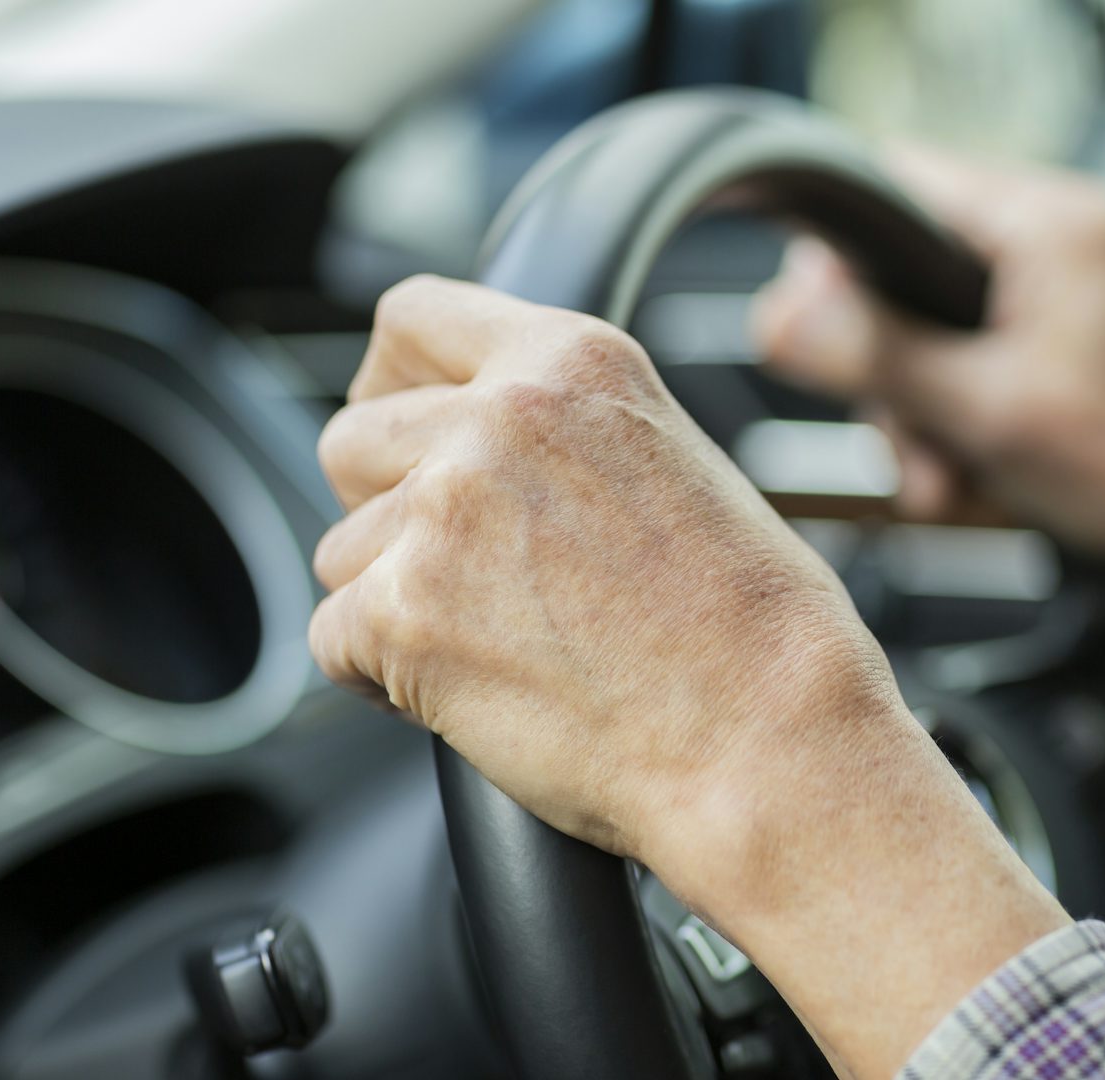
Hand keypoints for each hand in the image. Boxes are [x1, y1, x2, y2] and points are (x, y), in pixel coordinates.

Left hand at [310, 276, 1067, 1077]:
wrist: (769, 741)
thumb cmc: (754, 633)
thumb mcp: (677, 462)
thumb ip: (569, 430)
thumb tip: (482, 446)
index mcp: (575, 362)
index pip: (413, 317)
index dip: (395, 384)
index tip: (401, 429)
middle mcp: (500, 417)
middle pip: (354, 439)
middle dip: (383, 506)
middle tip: (458, 571)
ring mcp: (443, 512)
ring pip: (342, 551)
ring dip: (395, 601)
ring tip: (505, 647)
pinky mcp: (404, 613)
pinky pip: (335, 639)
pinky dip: (386, 677)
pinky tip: (479, 692)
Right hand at [754, 149, 1104, 736]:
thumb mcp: (986, 412)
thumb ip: (875, 357)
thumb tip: (776, 315)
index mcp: (1046, 221)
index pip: (894, 184)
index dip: (840, 261)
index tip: (823, 334)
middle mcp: (1061, 235)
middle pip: (909, 273)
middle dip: (894, 374)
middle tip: (911, 445)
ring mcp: (1072, 286)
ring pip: (942, 330)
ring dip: (930, 414)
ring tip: (953, 482)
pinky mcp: (1078, 337)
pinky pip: (986, 361)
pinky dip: (971, 421)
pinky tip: (981, 478)